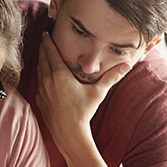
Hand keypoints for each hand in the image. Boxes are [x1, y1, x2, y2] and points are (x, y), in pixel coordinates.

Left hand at [36, 32, 130, 152]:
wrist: (69, 133)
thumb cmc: (84, 112)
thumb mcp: (98, 92)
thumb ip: (112, 77)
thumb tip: (128, 65)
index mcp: (60, 74)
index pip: (51, 52)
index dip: (48, 41)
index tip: (46, 33)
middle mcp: (48, 80)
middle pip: (42, 59)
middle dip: (43, 48)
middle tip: (44, 40)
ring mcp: (42, 90)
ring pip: (39, 71)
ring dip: (41, 61)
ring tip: (44, 56)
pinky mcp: (40, 100)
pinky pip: (39, 83)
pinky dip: (41, 76)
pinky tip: (44, 76)